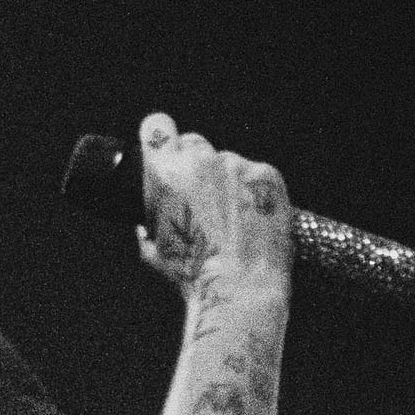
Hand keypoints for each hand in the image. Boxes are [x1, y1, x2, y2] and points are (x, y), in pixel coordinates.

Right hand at [134, 111, 291, 301]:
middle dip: (193, 165)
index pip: (156, 127)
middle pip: (193, 145)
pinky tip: (251, 216)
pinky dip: (252, 190)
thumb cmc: (194, 274)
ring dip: (225, 181)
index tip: (163, 147)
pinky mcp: (267, 175)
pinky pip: (255, 174)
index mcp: (166, 173)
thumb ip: (146, 226)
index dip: (159, 137)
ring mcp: (237, 165)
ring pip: (226, 162)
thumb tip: (146, 225)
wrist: (240, 286)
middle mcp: (202, 161)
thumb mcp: (153, 252)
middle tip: (200, 199)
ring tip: (230, 218)